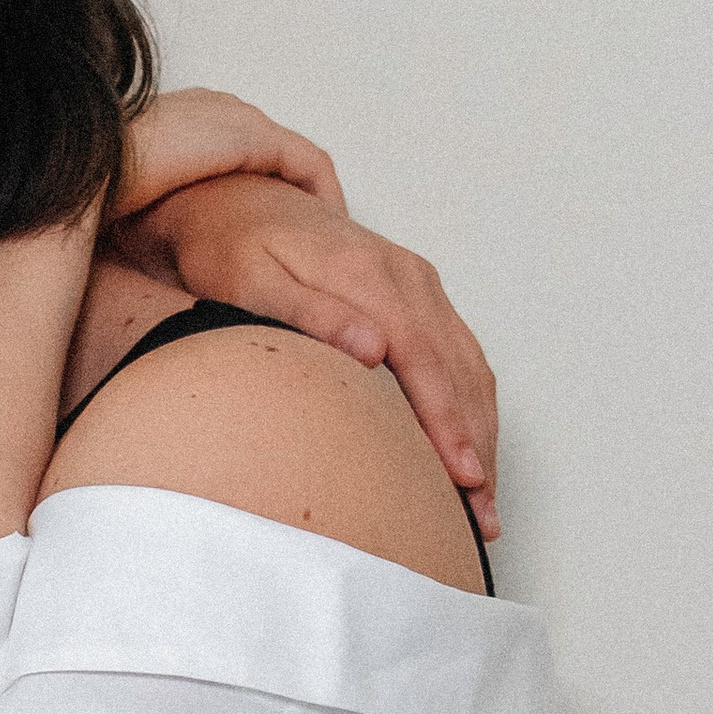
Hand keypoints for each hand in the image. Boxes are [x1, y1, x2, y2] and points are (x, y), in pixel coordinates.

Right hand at [115, 89, 344, 222]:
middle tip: (304, 234)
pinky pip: (308, 165)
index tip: (265, 226)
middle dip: (293, 192)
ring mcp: (237, 119)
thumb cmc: (98, 189)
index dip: (259, 189)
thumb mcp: (130, 197)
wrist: (95, 168)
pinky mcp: (254, 138)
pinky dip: (323, 194)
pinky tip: (325, 226)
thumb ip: (153, 207)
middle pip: (274, 149)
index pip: (239, 147)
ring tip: (319, 236)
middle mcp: (217, 109)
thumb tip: (154, 245)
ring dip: (312, 196)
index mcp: (185, 118)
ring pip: (296, 159)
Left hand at [126, 175, 500, 537]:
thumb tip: (374, 349)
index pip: (426, 361)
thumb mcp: (252, 281)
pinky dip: (471, 405)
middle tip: (482, 515)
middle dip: (476, 445)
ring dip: (481, 432)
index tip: (464, 478)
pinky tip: (467, 447)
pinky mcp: (416, 292)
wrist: (234, 198)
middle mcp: (405, 275)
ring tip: (482, 499)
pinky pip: (460, 354)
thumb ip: (314, 315)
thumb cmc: (231, 247)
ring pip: (468, 366)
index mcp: (369, 274)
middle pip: (459, 371)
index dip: (449, 424)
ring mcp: (416, 282)